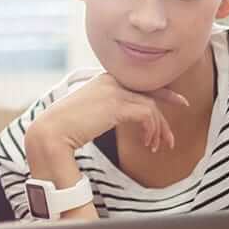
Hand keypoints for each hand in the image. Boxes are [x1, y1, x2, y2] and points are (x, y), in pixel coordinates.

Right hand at [27, 72, 188, 155]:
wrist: (48, 133)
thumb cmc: (61, 130)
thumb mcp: (86, 115)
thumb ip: (103, 110)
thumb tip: (113, 118)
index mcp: (103, 81)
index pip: (140, 83)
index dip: (163, 93)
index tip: (179, 102)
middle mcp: (110, 81)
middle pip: (150, 94)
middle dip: (166, 116)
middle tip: (171, 139)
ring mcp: (114, 91)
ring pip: (151, 107)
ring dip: (158, 130)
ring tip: (155, 148)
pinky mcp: (116, 104)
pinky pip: (147, 114)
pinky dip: (152, 131)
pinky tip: (147, 144)